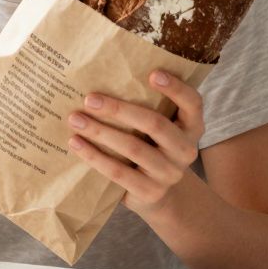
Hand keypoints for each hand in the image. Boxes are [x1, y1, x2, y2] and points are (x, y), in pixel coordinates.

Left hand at [65, 70, 205, 212]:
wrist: (159, 195)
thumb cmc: (151, 146)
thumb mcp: (157, 128)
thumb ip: (146, 106)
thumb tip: (101, 77)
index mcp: (191, 126)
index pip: (192, 103)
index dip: (176, 88)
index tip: (152, 73)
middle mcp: (186, 149)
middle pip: (155, 124)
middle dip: (119, 109)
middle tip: (90, 99)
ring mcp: (170, 173)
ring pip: (133, 147)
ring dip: (100, 131)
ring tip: (75, 119)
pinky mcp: (151, 192)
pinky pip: (119, 172)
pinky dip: (94, 156)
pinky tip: (76, 143)